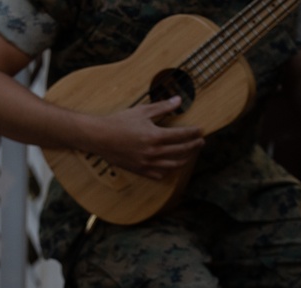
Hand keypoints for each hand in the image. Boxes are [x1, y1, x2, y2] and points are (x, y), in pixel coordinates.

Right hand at [87, 96, 204, 179]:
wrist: (100, 137)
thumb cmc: (120, 122)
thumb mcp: (142, 111)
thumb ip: (163, 107)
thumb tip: (179, 100)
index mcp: (155, 136)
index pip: (182, 135)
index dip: (194, 133)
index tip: (201, 130)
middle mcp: (153, 152)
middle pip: (181, 151)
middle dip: (194, 146)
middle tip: (200, 142)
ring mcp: (147, 163)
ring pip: (173, 165)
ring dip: (185, 159)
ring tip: (190, 154)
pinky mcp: (140, 170)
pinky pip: (159, 174)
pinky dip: (168, 170)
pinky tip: (172, 165)